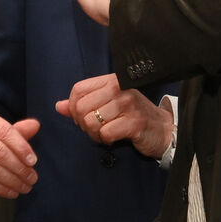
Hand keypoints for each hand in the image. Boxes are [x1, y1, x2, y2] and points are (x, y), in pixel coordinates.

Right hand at [0, 109, 39, 198]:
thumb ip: (17, 131)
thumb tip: (35, 125)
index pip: (5, 132)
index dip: (22, 147)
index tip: (33, 161)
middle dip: (20, 168)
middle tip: (32, 178)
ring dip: (12, 181)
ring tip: (24, 186)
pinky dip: (0, 189)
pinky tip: (11, 192)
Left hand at [55, 74, 173, 158]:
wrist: (161, 129)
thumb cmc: (131, 115)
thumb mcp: (107, 104)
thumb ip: (82, 104)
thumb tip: (59, 106)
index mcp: (111, 81)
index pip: (78, 90)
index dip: (73, 107)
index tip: (82, 116)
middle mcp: (119, 88)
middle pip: (81, 107)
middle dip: (83, 124)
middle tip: (95, 128)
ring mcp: (127, 104)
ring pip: (91, 122)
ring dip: (94, 134)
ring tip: (105, 133)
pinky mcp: (134, 122)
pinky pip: (105, 133)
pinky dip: (106, 140)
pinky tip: (114, 138)